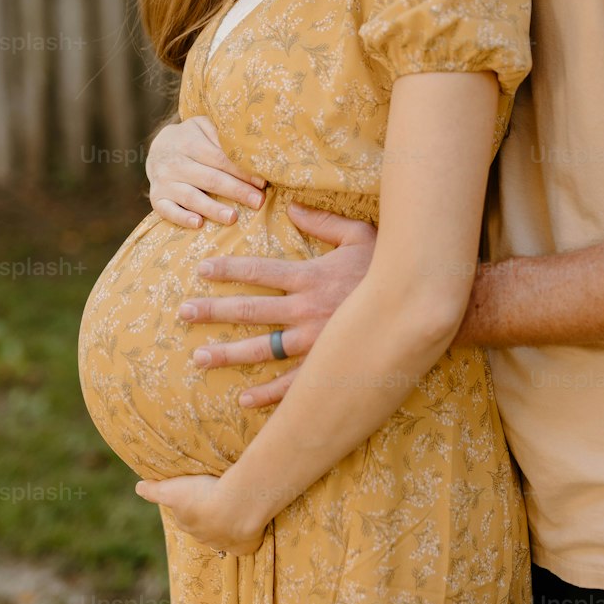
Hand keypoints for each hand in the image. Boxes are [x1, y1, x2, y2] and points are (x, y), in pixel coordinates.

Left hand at [135, 473, 265, 555]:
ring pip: (223, 535)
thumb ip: (155, 490)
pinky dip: (247, 540)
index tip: (196, 495)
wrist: (236, 507)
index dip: (189, 506)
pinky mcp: (245, 546)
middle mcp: (204, 537)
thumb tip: (138, 487)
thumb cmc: (203, 495)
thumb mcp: (173, 489)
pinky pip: (244, 545)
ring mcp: (225, 543)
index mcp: (188, 524)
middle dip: (208, 517)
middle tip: (217, 500)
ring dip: (227, 525)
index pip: (184, 516)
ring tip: (235, 510)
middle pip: (204, 527)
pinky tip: (250, 530)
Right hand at [147, 114, 267, 227]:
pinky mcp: (156, 197)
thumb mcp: (203, 127)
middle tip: (257, 202)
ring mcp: (164, 181)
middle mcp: (175, 162)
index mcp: (189, 142)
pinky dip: (182, 217)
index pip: (220, 158)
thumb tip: (249, 149)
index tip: (261, 182)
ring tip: (233, 218)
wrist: (158, 147)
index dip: (241, 171)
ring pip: (190, 196)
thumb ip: (221, 135)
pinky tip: (198, 224)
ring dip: (212, 208)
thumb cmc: (191, 138)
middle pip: (209, 178)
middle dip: (236, 191)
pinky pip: (167, 210)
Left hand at [181, 201, 376, 406]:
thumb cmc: (390, 268)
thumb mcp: (360, 234)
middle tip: (182, 313)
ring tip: (198, 358)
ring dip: (228, 354)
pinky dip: (268, 394)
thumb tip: (292, 206)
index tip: (201, 270)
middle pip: (250, 311)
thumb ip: (323, 221)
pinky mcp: (328, 366)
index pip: (259, 273)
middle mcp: (306, 310)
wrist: (422, 306)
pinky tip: (243, 398)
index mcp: (310, 278)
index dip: (228, 270)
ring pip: (262, 349)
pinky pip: (293, 383)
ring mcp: (315, 342)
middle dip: (213, 311)